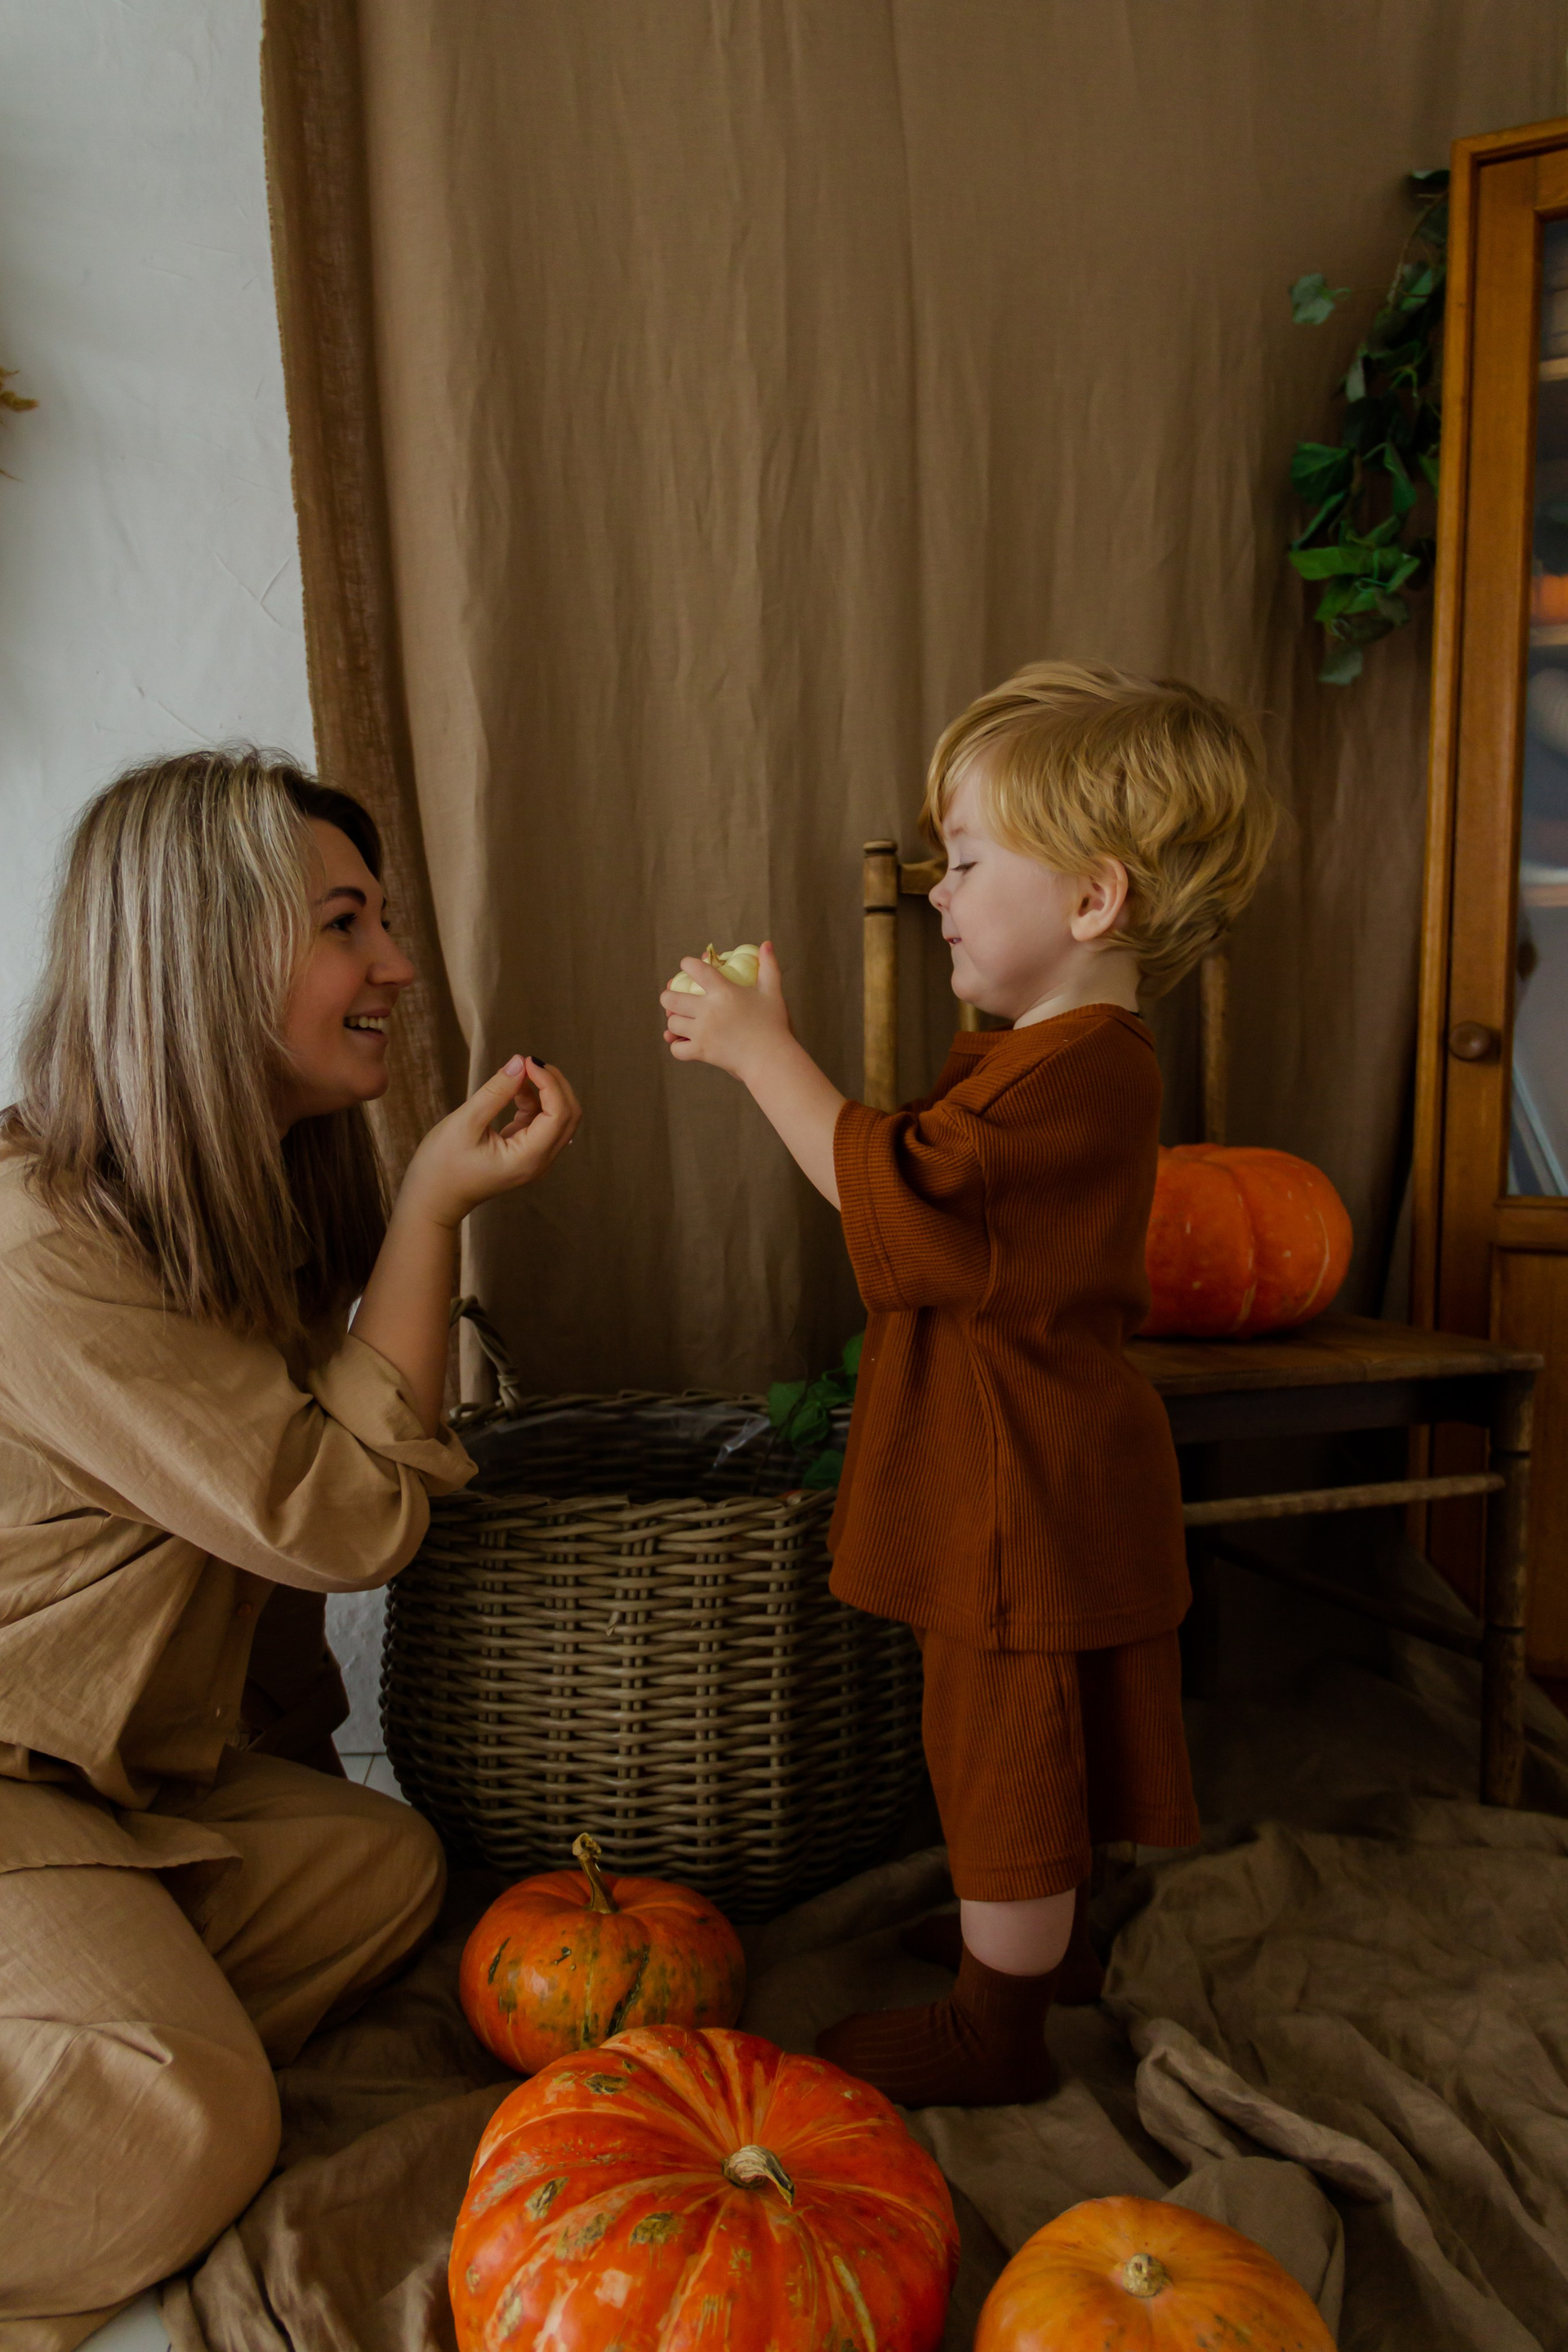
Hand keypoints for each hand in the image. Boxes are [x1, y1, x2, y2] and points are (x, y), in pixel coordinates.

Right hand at [398, 1056, 581, 1228]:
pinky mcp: (525, 1153)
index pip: (559, 1113)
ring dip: (545, 1092)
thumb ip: (495, 1092)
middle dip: (555, 1084)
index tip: (526, 1062)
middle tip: (528, 1062)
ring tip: (517, 1073)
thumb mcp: (466, 1123)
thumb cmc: (442, 1166)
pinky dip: (533, 1102)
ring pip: (558, 1119)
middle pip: (568, 1116)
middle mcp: (539, 1161)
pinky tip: (514, 1089)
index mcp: (529, 1158)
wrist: (432, 1200)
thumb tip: (519, 1062)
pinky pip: (541, 1123)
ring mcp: (534, 1159)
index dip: (549, 1082)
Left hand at [660, 941, 793, 1079]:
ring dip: (674, 1021)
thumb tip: (766, 944)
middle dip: (667, 996)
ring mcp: (702, 1032)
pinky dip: (677, 1046)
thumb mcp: (772, 992)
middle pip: (671, 999)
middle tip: (671, 997)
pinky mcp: (701, 1051)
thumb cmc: (773, 1024)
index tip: (686, 965)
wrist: (771, 1058)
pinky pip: (677, 1049)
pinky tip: (683, 1042)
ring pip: (672, 1023)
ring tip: (679, 1020)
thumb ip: (768, 966)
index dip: (687, 963)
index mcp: (723, 991)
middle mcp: (708, 1010)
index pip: (696, 969)